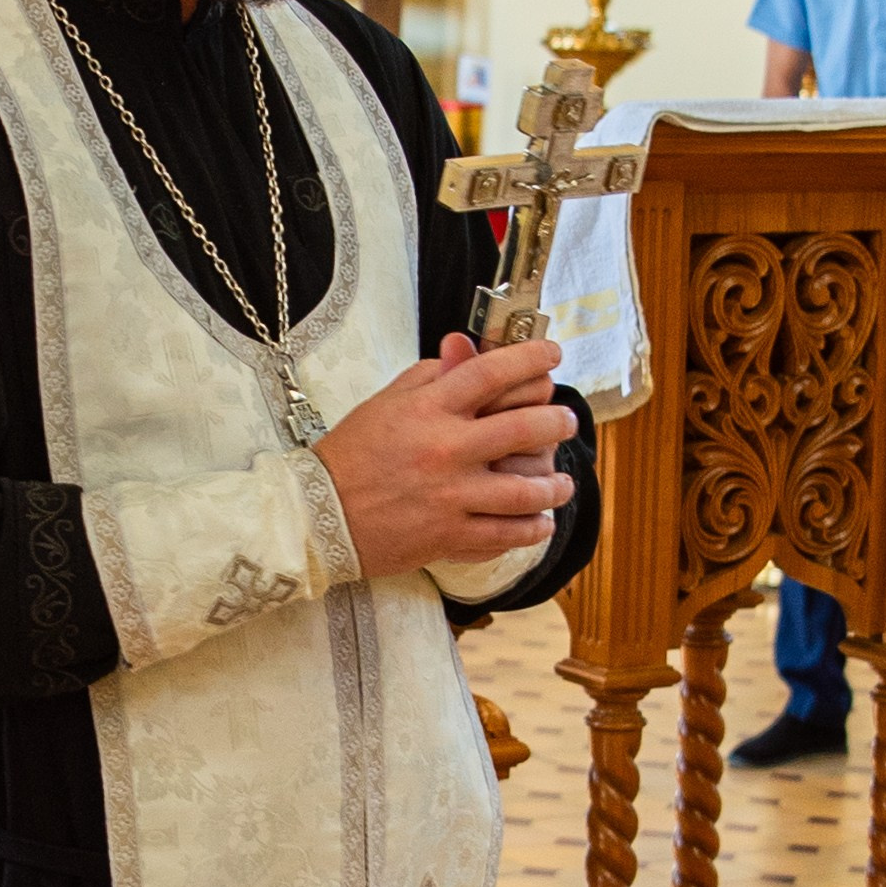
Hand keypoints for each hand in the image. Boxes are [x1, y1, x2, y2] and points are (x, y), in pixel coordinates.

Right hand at [318, 333, 573, 579]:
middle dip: (557, 421)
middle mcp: (446, 449)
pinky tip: (541, 521)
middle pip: (525, 427)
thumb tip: (468, 352)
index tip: (552, 355)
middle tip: (566, 420)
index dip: (530, 359)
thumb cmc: (351, 455)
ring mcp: (452, 496)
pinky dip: (532, 528)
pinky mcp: (450, 535)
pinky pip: (507, 534)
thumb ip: (431, 376)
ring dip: (555, 485)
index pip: (491, 372)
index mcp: (429, 409)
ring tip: (563, 483)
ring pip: (527, 489)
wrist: (319, 516)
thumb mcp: (386, 403)